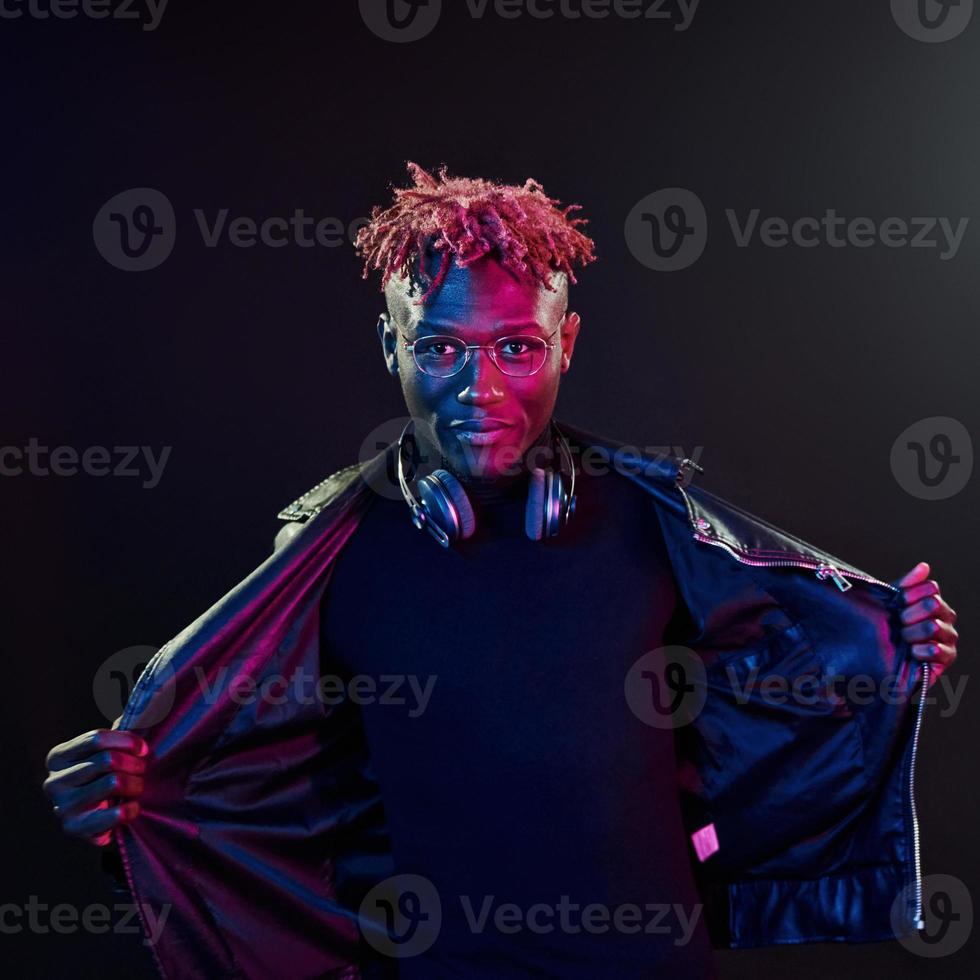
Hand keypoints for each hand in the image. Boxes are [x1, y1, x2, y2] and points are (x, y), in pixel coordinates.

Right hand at [43, 728, 147, 846]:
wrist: (95, 818)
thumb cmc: (103, 776)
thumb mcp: (104, 752)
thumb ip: (118, 733)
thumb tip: (144, 713)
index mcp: (58, 757)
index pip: (96, 739)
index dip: (126, 740)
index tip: (143, 748)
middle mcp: (53, 782)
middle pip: (107, 760)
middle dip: (134, 763)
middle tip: (142, 769)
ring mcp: (61, 807)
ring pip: (113, 782)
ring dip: (136, 784)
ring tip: (138, 786)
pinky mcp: (74, 828)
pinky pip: (114, 814)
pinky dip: (131, 809)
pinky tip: (134, 807)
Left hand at [895, 561, 957, 689]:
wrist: (879, 656)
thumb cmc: (887, 626)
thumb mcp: (891, 602)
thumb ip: (907, 584)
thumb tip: (924, 566)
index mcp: (934, 601)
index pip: (930, 588)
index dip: (909, 595)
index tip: (896, 604)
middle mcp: (946, 618)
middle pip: (932, 604)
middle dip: (908, 615)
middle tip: (899, 624)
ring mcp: (949, 637)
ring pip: (932, 626)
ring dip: (911, 633)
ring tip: (903, 639)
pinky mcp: (947, 658)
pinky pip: (936, 650)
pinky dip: (919, 650)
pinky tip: (911, 652)